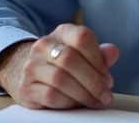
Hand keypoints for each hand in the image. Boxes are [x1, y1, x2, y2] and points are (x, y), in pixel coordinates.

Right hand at [0, 24, 119, 109]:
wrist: (27, 74)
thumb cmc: (62, 66)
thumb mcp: (82, 56)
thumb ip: (98, 55)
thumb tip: (112, 52)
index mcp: (62, 33)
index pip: (82, 37)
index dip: (98, 60)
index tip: (107, 79)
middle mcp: (43, 45)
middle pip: (70, 59)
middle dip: (93, 81)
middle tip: (105, 95)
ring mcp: (32, 65)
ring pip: (60, 78)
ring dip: (83, 94)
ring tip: (94, 102)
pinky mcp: (26, 87)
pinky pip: (50, 95)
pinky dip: (67, 102)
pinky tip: (75, 104)